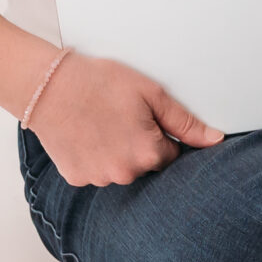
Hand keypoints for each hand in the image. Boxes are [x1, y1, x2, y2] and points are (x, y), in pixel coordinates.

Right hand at [27, 51, 221, 186]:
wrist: (47, 85)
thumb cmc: (99, 82)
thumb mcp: (151, 94)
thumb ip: (184, 122)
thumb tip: (214, 140)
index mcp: (148, 153)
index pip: (172, 155)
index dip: (160, 134)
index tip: (143, 118)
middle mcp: (125, 173)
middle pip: (146, 165)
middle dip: (139, 145)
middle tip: (119, 118)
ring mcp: (98, 178)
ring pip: (120, 170)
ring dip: (116, 154)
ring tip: (100, 124)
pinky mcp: (76, 178)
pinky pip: (95, 172)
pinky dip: (94, 158)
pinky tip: (85, 135)